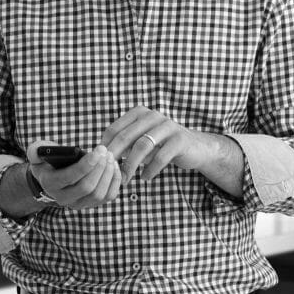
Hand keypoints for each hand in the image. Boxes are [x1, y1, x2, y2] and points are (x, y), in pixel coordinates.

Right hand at [25, 140, 122, 207]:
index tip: (97, 152)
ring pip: (98, 194)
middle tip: (105, 151)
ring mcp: (79, 204)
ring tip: (110, 157)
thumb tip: (41, 149)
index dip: (85, 165)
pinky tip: (114, 166)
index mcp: (50, 184)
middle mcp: (63, 198)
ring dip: (108, 174)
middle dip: (99, 168)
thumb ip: (36, 150)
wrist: (53, 180)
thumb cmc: (49, 163)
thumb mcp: (38, 156)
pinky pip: (108, 196)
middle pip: (86, 187)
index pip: (69, 178)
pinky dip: (114, 181)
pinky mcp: (92, 204)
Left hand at [99, 105, 215, 185]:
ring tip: (126, 180)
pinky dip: (150, 169)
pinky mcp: (180, 139)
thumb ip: (124, 144)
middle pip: (126, 136)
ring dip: (131, 166)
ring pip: (142, 146)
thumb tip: (99, 157)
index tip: (100, 165)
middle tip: (110, 175)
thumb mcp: (141, 141)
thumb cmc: (161, 146)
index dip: (105, 148)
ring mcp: (168, 126)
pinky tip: (145, 178)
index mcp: (139, 113)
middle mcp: (153, 115)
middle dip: (116, 157)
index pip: (114, 129)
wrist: (194, 147)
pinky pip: (161, 156)